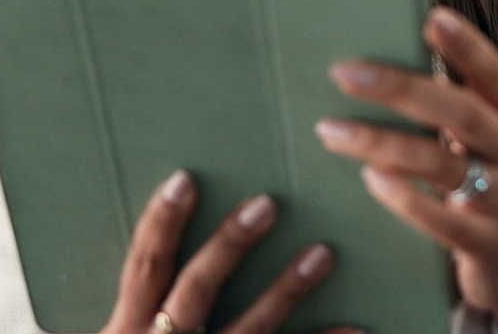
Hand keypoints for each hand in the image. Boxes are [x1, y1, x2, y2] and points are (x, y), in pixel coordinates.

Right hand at [99, 169, 361, 333]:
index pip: (144, 268)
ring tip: (323, 254)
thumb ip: (140, 309)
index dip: (162, 223)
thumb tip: (167, 258)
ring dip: (286, 290)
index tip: (186, 178)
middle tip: (268, 204)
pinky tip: (357, 330)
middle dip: (229, 245)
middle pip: (195, 289)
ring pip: (250, 332)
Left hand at [316, 6, 497, 333]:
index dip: (467, 46)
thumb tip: (388, 61)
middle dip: (401, 89)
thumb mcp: (491, 140)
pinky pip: (443, 221)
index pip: (495, 74)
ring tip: (332, 130)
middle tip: (345, 73)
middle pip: (462, 113)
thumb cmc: (494, 184)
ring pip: (444, 165)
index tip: (431, 18)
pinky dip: (405, 198)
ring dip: (383, 144)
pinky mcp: (486, 243)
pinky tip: (371, 178)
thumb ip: (458, 105)